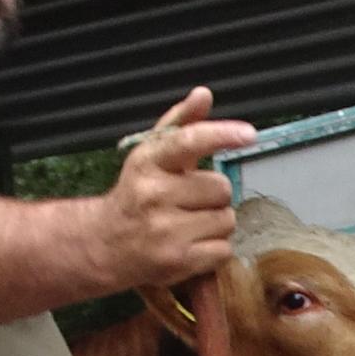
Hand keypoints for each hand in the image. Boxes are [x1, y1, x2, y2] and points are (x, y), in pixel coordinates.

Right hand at [103, 87, 257, 288]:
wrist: (106, 244)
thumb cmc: (137, 195)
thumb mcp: (152, 155)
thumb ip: (181, 124)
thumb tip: (204, 95)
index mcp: (148, 162)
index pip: (188, 142)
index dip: (221, 134)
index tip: (248, 133)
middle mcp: (153, 194)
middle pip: (221, 187)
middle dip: (214, 195)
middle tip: (190, 201)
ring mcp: (165, 229)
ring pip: (226, 219)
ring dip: (216, 222)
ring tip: (188, 224)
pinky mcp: (177, 260)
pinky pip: (224, 249)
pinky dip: (215, 249)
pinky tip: (190, 244)